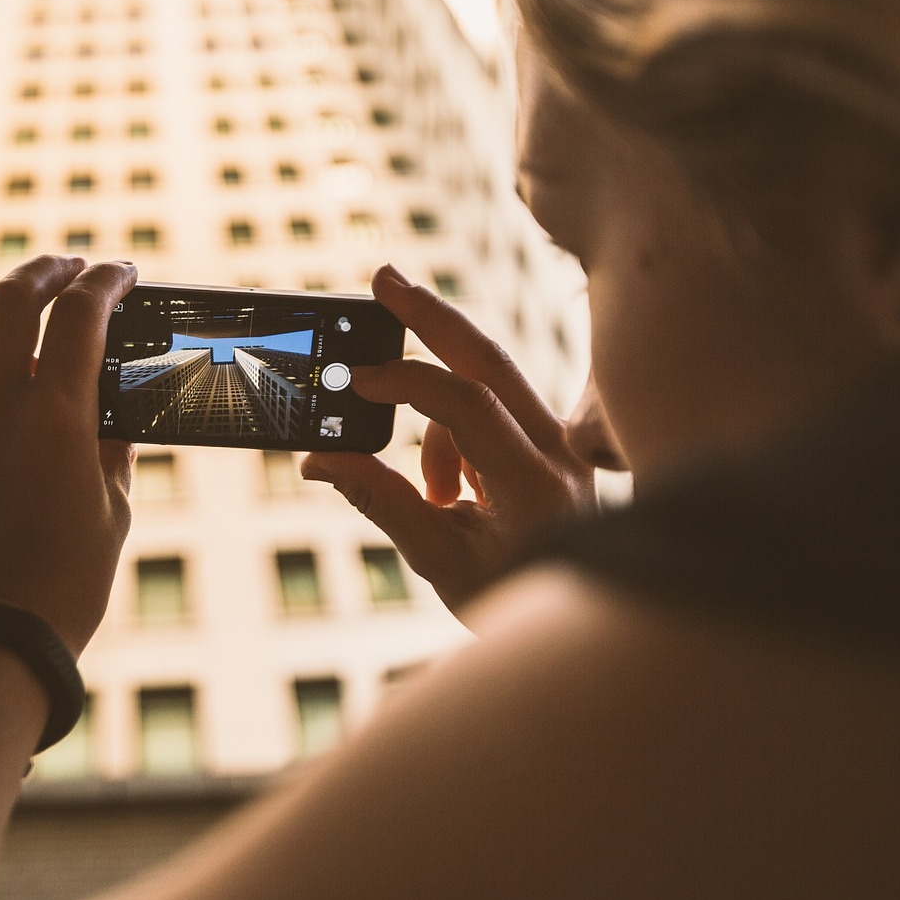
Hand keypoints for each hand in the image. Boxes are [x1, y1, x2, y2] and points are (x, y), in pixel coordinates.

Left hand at [0, 256, 138, 654]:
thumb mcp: (113, 512)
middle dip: (44, 271)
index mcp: (59, 417)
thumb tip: (108, 408)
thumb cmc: (65, 587)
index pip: (83, 313)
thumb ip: (110, 447)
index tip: (118, 274)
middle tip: (62, 272)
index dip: (105, 281)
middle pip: (11, 299)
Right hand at [302, 265, 594, 615]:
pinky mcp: (557, 440)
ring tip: (438, 497)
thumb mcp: (439, 561)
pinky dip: (459, 429)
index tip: (355, 382)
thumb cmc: (512, 597)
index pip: (468, 406)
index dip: (406, 383)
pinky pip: (496, 406)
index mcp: (536, 486)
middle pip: (491, 358)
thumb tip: (319, 458)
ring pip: (489, 381)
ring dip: (439, 417)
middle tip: (383, 280)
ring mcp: (565, 442)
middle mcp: (561, 452)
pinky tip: (457, 492)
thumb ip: (380, 500)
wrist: (580, 619)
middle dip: (431, 316)